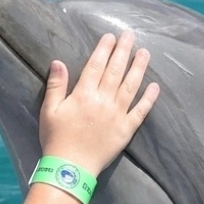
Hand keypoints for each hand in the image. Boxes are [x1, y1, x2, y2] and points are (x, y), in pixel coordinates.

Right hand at [39, 30, 158, 173]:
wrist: (70, 168)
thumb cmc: (56, 139)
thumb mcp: (49, 111)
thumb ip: (56, 86)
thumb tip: (58, 62)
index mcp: (83, 95)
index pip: (96, 66)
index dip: (104, 49)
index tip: (110, 36)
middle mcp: (103, 101)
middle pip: (115, 71)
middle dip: (123, 51)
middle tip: (130, 35)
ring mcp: (117, 115)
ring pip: (130, 86)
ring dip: (138, 68)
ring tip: (145, 53)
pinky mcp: (126, 129)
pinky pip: (140, 111)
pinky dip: (149, 98)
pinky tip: (155, 86)